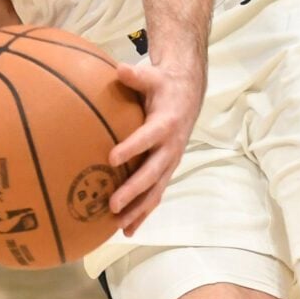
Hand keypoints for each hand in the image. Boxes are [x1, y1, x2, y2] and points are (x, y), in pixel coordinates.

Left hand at [107, 52, 203, 233]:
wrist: (188, 94)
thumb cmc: (164, 84)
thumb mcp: (152, 74)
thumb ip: (136, 75)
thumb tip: (119, 69)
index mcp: (166, 124)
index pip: (147, 138)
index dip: (132, 147)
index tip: (111, 158)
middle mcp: (171, 147)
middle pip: (152, 173)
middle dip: (133, 190)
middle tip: (112, 203)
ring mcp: (170, 161)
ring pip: (156, 191)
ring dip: (139, 210)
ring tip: (119, 226)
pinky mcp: (166, 169)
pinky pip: (156, 195)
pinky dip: (143, 213)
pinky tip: (127, 229)